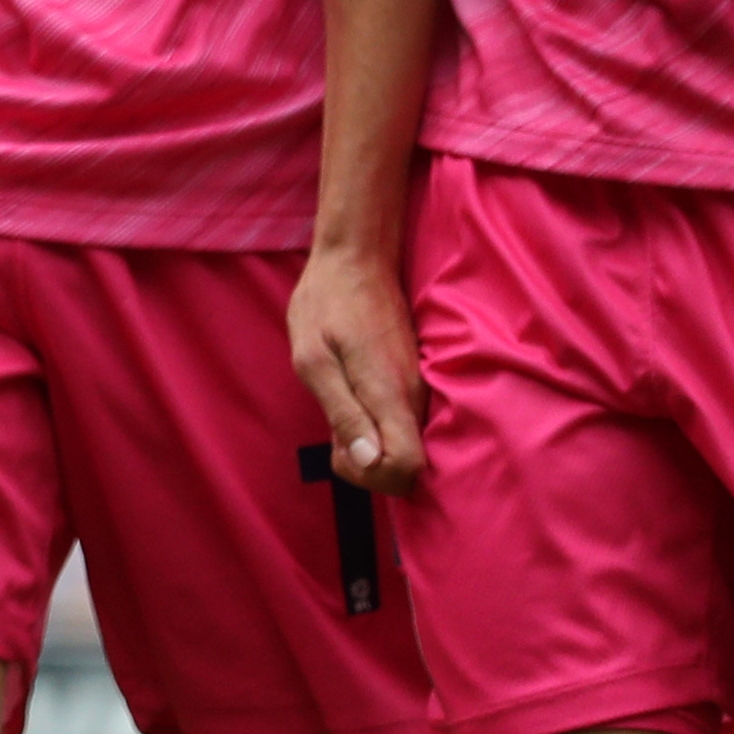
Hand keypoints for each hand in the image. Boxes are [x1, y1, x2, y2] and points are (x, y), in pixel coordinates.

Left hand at [287, 243, 428, 497]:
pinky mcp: (416, 381)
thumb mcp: (313, 359)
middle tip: (335, 430)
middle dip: (369, 466)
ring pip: (407, 447)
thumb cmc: (326, 304)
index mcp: (390, 393)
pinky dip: (380, 427)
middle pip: (409, 467)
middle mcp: (415, 396)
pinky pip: (405, 425)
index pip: (406, 466)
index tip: (340, 448)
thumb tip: (368, 460)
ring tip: (342, 407)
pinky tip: (355, 398)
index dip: (372, 475)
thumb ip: (343, 411)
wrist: (358, 258)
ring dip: (373, 445)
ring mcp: (419, 389)